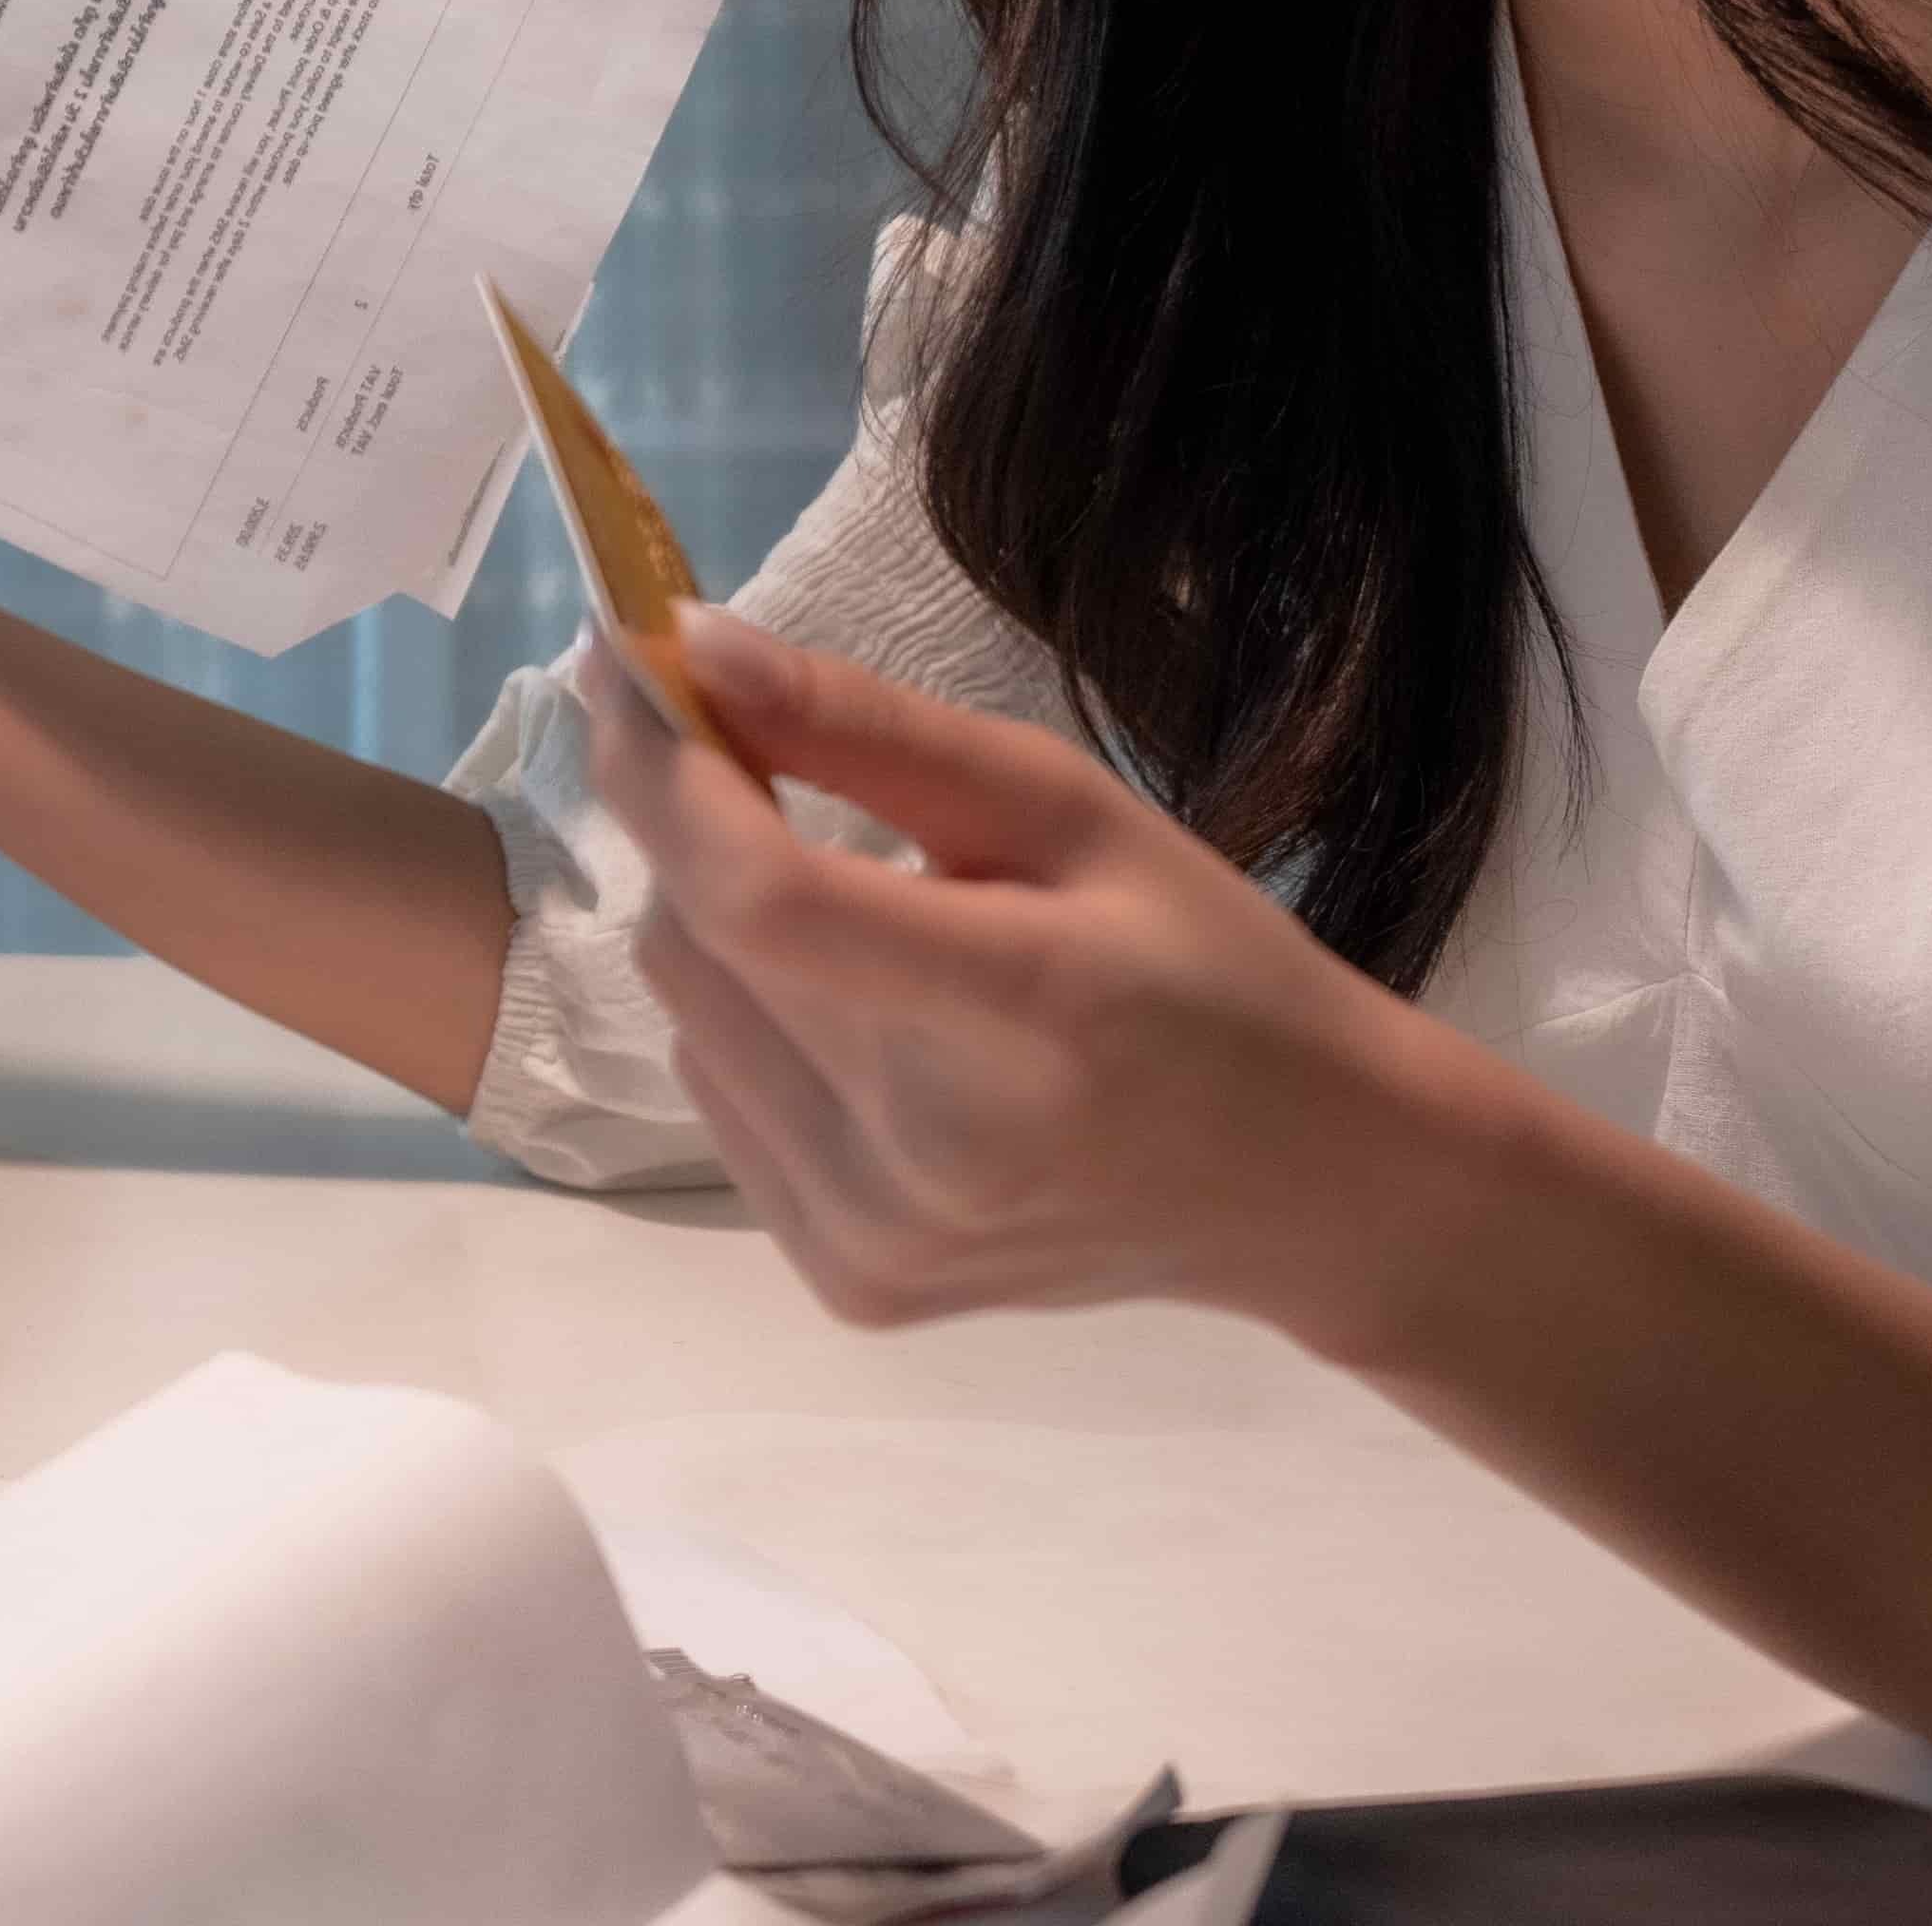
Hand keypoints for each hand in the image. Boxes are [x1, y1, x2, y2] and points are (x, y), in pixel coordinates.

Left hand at [586, 611, 1497, 1352]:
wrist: (1304, 1190)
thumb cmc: (1207, 969)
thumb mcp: (1072, 814)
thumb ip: (873, 732)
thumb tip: (692, 647)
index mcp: (1018, 1017)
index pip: (762, 899)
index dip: (667, 773)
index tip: (627, 662)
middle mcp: (927, 1155)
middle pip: (696, 945)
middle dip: (692, 825)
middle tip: (747, 755)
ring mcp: (876, 1238)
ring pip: (684, 1016)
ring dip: (722, 929)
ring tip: (858, 913)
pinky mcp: (848, 1284)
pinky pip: (717, 1103)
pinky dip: (751, 1029)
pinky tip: (865, 1021)